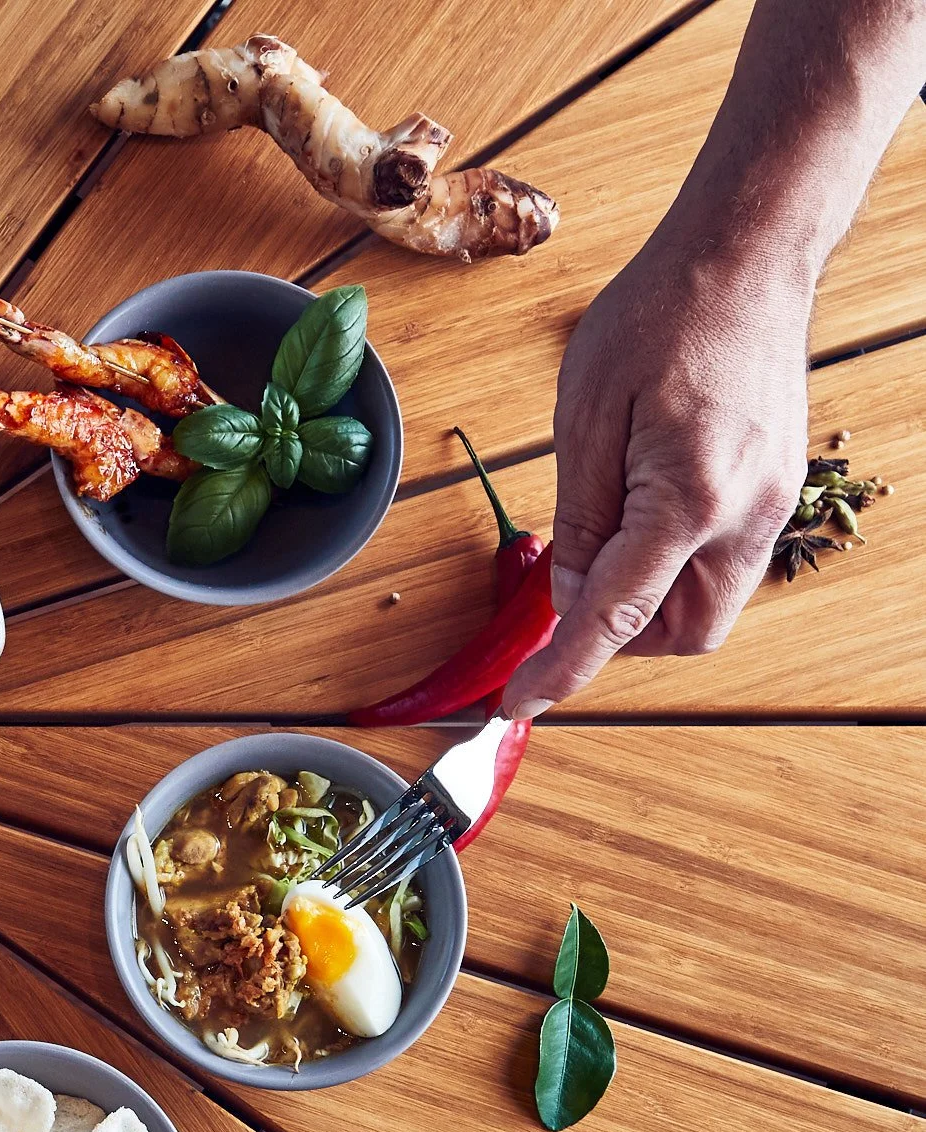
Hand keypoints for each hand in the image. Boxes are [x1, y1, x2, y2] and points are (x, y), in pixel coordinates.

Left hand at [500, 238, 810, 717]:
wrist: (744, 259)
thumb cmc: (657, 318)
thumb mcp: (583, 418)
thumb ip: (579, 522)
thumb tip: (572, 598)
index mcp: (689, 500)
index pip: (615, 619)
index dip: (561, 670)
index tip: (520, 704)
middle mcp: (746, 517)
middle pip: (683, 635)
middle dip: (618, 640)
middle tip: (562, 598)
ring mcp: (774, 506)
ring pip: (709, 607)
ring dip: (650, 606)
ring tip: (599, 546)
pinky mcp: (780, 491)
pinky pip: (725, 564)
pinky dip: (676, 568)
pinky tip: (637, 519)